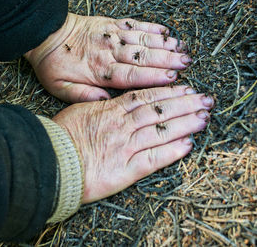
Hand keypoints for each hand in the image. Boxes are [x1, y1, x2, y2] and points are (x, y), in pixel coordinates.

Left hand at [25, 13, 190, 102]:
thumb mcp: (60, 88)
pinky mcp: (111, 23)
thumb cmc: (54, 65)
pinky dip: (151, 28)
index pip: (131, 75)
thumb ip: (84, 96)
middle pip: (142, 56)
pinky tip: (166, 32)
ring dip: (164, 45)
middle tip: (187, 63)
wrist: (44, 34)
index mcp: (98, 70)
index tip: (172, 78)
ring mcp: (111, 35)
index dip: (153, 77)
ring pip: (142, 40)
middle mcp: (109, 51)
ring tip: (183, 49)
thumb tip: (105, 102)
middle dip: (167, 60)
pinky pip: (134, 25)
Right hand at [52, 86, 213, 202]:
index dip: (169, 91)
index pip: (146, 97)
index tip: (187, 87)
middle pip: (160, 110)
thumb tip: (111, 96)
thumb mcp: (78, 108)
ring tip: (204, 117)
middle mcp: (123, 126)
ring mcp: (126, 147)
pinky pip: (153, 159)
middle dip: (185, 103)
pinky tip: (189, 145)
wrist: (50, 163)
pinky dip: (172, 152)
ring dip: (185, 123)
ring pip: (161, 130)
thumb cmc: (60, 136)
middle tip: (206, 99)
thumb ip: (98, 102)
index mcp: (112, 110)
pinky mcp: (125, 170)